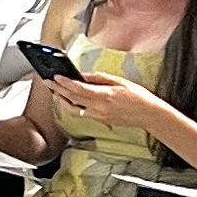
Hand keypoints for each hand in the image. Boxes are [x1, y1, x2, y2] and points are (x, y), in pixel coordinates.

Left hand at [43, 69, 169, 137]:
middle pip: (73, 99)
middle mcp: (99, 108)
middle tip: (47, 81)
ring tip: (55, 90)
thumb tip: (83, 75)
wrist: (149, 115)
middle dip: (58, 89)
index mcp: (105, 96)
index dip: (65, 83)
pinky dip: (73, 105)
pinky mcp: (100, 120)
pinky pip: (82, 112)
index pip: (79, 89)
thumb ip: (99, 78)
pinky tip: (69, 99)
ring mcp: (99, 116)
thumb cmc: (138, 97)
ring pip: (74, 108)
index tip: (55, 77)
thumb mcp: (120, 81)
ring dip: (62, 99)